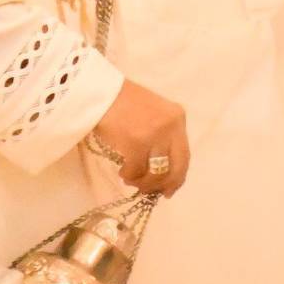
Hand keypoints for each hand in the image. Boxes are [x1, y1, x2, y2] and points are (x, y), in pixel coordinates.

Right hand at [90, 79, 189, 197]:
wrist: (99, 91)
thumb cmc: (122, 101)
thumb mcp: (153, 114)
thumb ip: (162, 138)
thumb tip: (162, 175)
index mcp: (178, 117)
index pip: (184, 156)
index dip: (178, 178)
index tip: (169, 191)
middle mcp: (171, 126)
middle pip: (174, 169)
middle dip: (161, 185)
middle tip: (147, 191)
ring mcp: (155, 134)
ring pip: (156, 174)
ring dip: (142, 183)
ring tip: (130, 179)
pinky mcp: (136, 142)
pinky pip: (136, 171)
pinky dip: (129, 175)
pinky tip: (122, 171)